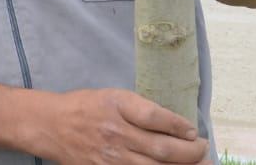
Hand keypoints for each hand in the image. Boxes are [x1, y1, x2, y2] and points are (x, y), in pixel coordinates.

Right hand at [43, 88, 208, 163]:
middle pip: (163, 148)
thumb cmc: (85, 107)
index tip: (193, 131)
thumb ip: (141, 109)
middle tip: (203, 150)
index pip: (156, 117)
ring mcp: (112, 158)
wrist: (52, 126)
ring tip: (198, 164)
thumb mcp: (112, 96)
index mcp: (116, 106)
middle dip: (191, 152)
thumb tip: (177, 126)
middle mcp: (116, 133)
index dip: (180, 125)